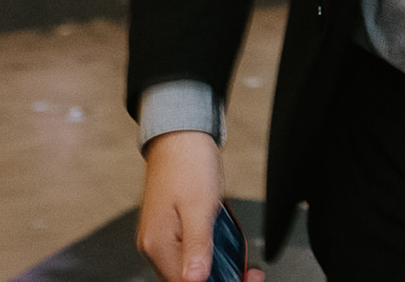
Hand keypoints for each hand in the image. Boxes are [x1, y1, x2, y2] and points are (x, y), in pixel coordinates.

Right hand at [137, 131, 262, 281]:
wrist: (180, 136)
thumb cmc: (188, 164)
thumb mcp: (200, 206)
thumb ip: (198, 246)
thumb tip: (195, 280)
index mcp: (158, 244)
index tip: (245, 278)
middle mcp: (154, 246)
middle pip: (187, 280)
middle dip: (220, 278)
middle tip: (250, 273)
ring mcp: (160, 239)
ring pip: (190, 270)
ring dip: (216, 270)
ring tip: (244, 265)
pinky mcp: (169, 231)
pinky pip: (189, 255)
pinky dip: (209, 256)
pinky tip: (226, 248)